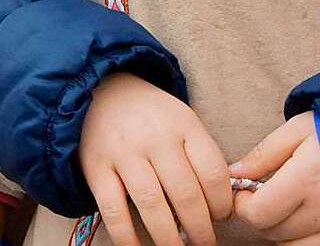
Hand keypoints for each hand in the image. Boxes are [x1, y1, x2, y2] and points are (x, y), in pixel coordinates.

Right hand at [79, 72, 231, 245]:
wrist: (103, 89)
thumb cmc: (151, 115)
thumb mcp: (181, 120)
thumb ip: (199, 155)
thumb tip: (218, 206)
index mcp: (182, 123)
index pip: (212, 172)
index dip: (222, 203)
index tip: (221, 217)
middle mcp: (154, 136)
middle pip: (186, 194)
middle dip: (200, 230)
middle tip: (204, 243)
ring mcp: (124, 152)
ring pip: (153, 206)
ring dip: (170, 240)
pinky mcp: (97, 167)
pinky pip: (114, 211)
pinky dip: (128, 238)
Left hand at [231, 112, 319, 244]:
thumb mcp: (299, 129)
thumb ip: (265, 152)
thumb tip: (235, 173)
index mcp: (306, 178)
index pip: (258, 214)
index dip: (243, 205)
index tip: (245, 192)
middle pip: (272, 233)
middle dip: (261, 215)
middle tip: (267, 195)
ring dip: (281, 231)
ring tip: (289, 205)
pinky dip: (304, 241)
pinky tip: (307, 218)